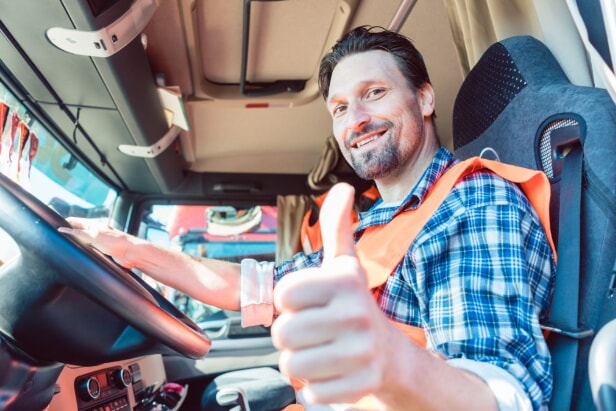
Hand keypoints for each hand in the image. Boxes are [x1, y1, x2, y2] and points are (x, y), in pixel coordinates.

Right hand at [58, 217, 134, 267]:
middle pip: (78, 231)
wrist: (131, 253)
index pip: (74, 221)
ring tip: (64, 248)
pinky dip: (83, 252)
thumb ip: (77, 233)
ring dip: (76, 244)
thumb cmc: (115, 242)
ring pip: (83, 242)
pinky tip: (78, 256)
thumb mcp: (92, 236)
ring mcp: (99, 242)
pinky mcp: (103, 252)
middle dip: (68, 234)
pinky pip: (89, 251)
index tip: (53, 227)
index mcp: (93, 225)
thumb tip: (61, 229)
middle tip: (56, 238)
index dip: (64, 223)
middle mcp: (96, 232)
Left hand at [272, 183, 393, 404]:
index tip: (308, 303)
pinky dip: (315, 386)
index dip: (289, 302)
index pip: (282, 295)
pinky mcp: (362, 384)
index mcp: (344, 282)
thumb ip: (336, 227)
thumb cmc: (354, 305)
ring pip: (293, 365)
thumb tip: (342, 188)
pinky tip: (333, 371)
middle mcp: (355, 313)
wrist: (390, 353)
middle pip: (282, 333)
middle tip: (313, 331)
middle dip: (291, 335)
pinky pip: (311, 392)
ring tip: (322, 351)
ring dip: (300, 362)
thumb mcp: (344, 265)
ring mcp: (361, 351)